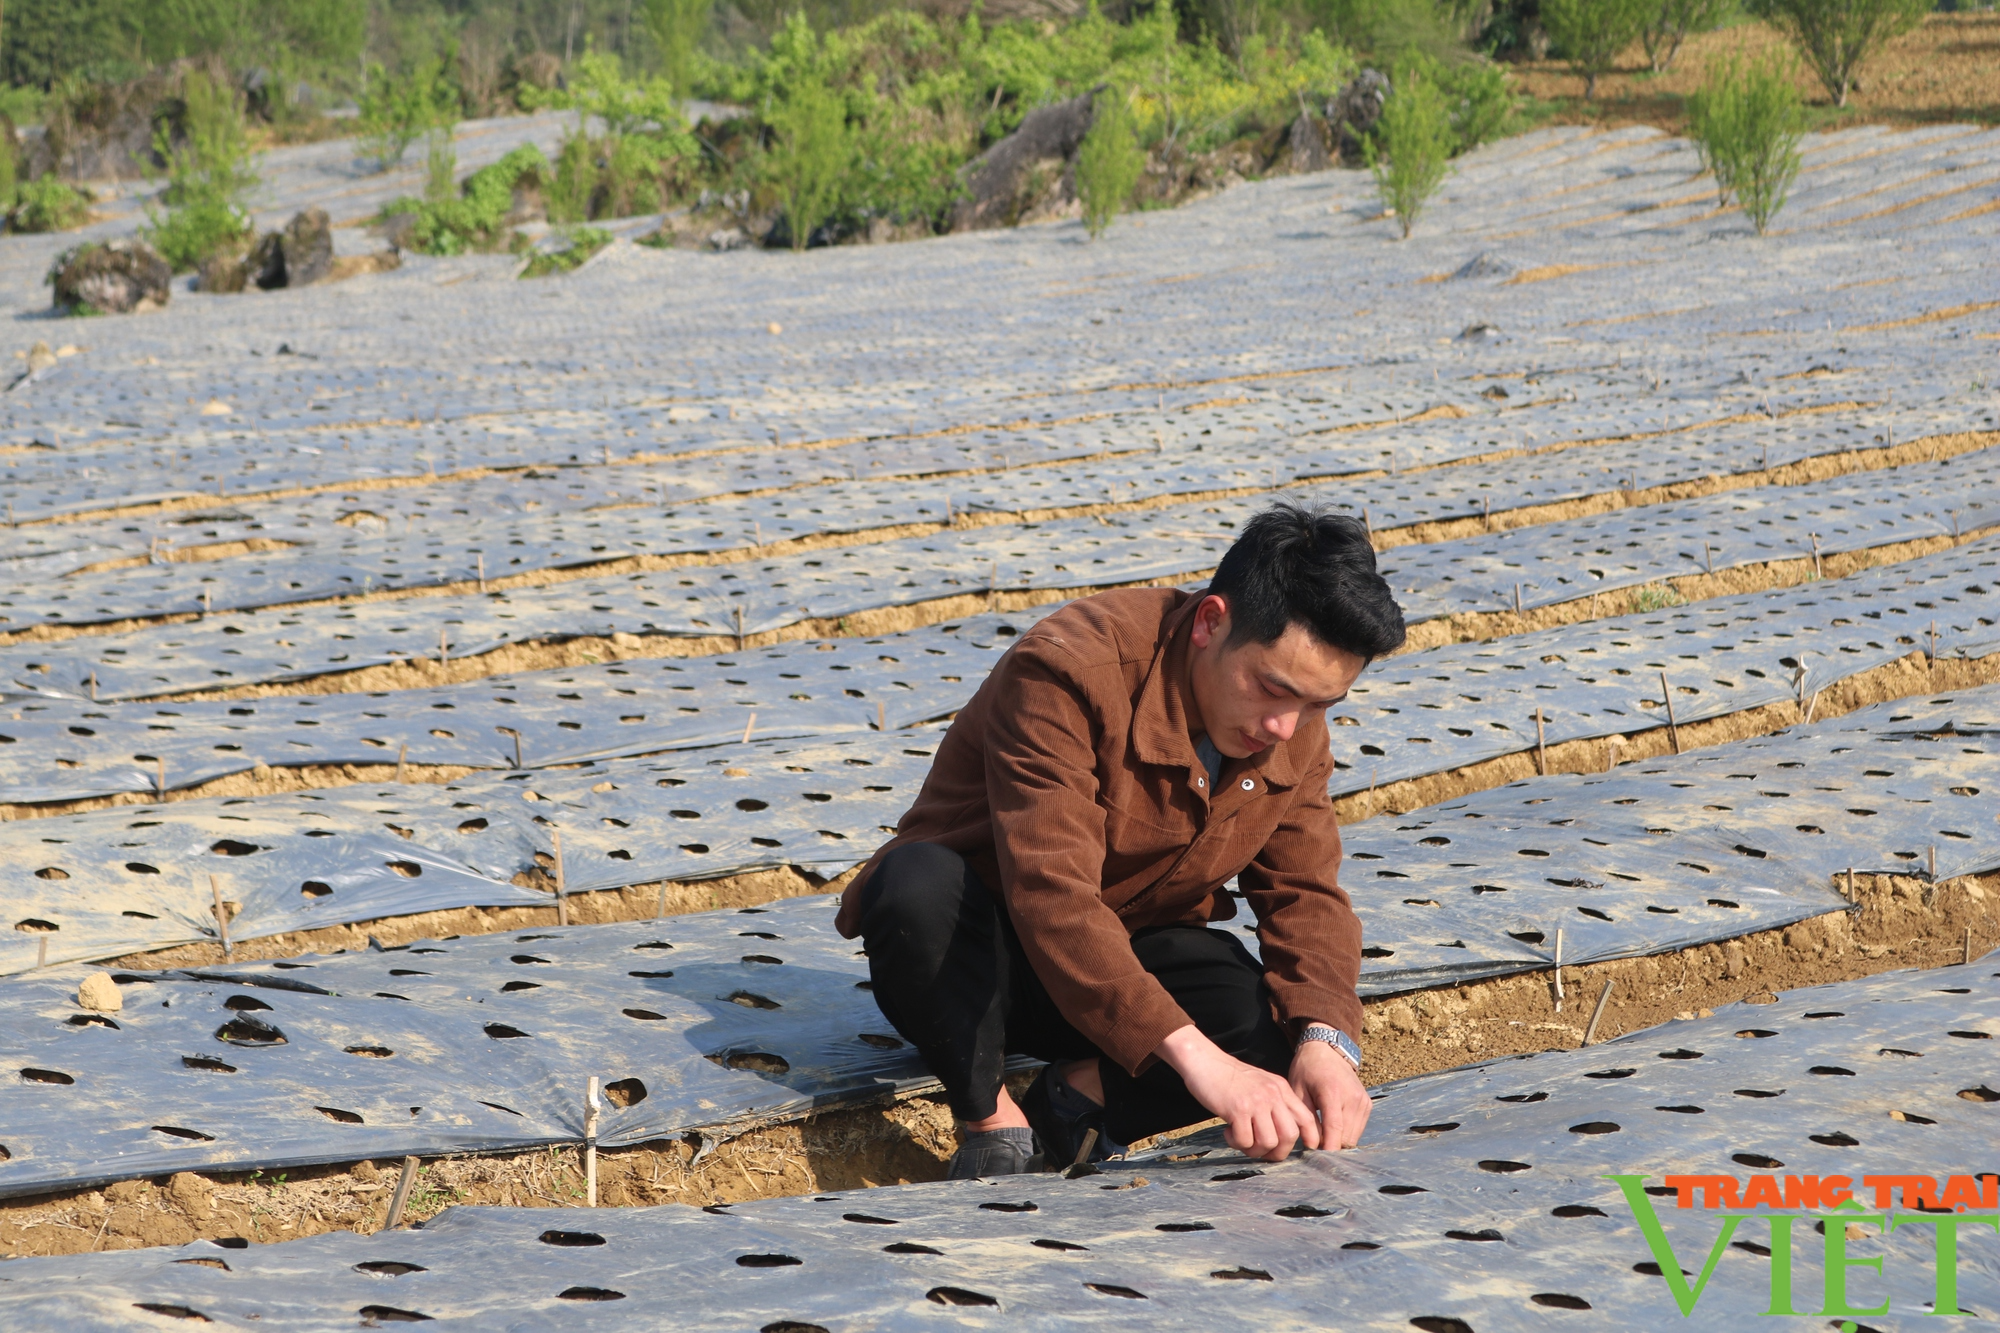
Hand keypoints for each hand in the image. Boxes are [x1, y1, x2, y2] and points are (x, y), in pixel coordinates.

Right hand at [1157, 1026, 1320, 1161]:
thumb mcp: (1260, 1084)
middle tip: (1260, 1151)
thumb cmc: (1229, 1077)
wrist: (1204, 1061)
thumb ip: (1274, 1104)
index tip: (1305, 1150)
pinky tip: (1227, 1131)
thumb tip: (1281, 1136)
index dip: (1310, 1138)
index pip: (1306, 1118)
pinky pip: (1244, 1140)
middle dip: (1277, 1152)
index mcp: (1281, 1089)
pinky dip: (1235, 1142)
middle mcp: (1273, 1095)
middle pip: (1290, 1136)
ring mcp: (1256, 1101)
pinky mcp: (1238, 1108)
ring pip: (1268, 1142)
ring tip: (1241, 1139)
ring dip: (1253, 1149)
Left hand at [1290, 1036, 1371, 1149]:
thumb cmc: (1307, 1069)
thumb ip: (1305, 1119)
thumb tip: (1312, 1146)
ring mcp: (1363, 1101)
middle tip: (1314, 1151)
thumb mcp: (1298, 1090)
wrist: (1326, 1050)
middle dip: (1331, 1147)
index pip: (1335, 1129)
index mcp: (1333, 1092)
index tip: (1317, 1164)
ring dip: (1339, 1142)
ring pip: (1354, 1137)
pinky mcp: (1368, 1104)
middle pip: (1346, 1137)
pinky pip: (1358, 1129)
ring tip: (1322, 1140)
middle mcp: (1353, 1097)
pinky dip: (1346, 1134)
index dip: (1327, 1150)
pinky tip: (1332, 1129)